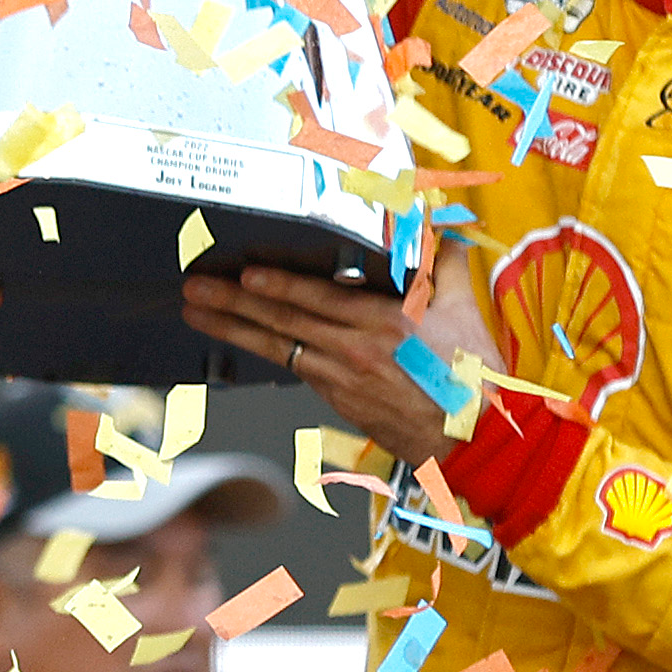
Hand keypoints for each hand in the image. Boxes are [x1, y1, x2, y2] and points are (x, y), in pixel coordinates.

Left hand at [180, 236, 504, 465]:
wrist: (476, 441)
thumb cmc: (474, 378)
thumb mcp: (465, 310)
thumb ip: (445, 263)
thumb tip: (441, 229)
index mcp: (385, 324)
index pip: (318, 301)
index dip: (277, 287)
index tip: (244, 275)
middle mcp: (356, 352)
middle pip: (284, 326)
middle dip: (232, 306)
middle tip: (195, 291)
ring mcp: (344, 381)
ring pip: (280, 350)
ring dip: (235, 331)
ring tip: (198, 315)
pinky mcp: (342, 402)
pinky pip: (298, 370)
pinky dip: (269, 353)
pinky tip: (245, 341)